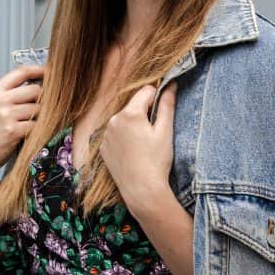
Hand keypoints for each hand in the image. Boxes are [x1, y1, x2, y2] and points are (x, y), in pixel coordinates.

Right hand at [0, 63, 44, 181]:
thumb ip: (9, 95)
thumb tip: (37, 85)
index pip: (22, 72)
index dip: (40, 70)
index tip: (52, 73)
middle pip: (35, 89)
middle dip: (45, 98)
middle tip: (48, 107)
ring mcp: (6, 116)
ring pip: (39, 109)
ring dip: (43, 117)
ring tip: (40, 124)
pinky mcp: (13, 131)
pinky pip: (37, 125)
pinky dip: (40, 130)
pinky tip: (36, 134)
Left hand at [98, 81, 176, 208]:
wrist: (141, 190)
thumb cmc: (157, 161)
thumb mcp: (165, 131)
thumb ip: (167, 104)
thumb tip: (171, 84)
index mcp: (130, 113)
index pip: (146, 91)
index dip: (157, 97)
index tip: (163, 112)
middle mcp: (114, 120)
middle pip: (133, 106)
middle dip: (145, 113)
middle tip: (155, 133)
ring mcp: (106, 134)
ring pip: (124, 120)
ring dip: (134, 125)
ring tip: (144, 145)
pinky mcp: (103, 147)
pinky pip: (115, 134)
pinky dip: (124, 138)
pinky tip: (134, 152)